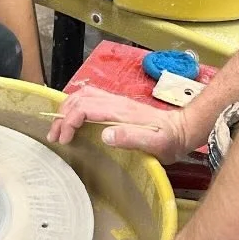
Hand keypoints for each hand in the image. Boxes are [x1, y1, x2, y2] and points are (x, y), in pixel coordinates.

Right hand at [47, 86, 190, 164]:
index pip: (85, 108)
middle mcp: (115, 102)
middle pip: (79, 99)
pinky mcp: (117, 105)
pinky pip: (90, 99)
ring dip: (67, 109)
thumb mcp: (154, 144)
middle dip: (62, 116)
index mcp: (120, 111)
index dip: (69, 122)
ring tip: (60, 128)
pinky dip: (76, 107)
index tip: (64, 140)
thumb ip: (131, 138)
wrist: (183, 130)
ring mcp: (116, 102)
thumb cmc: (169, 140)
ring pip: (83, 95)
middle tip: (55, 136)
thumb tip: (104, 134)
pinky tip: (74, 120)